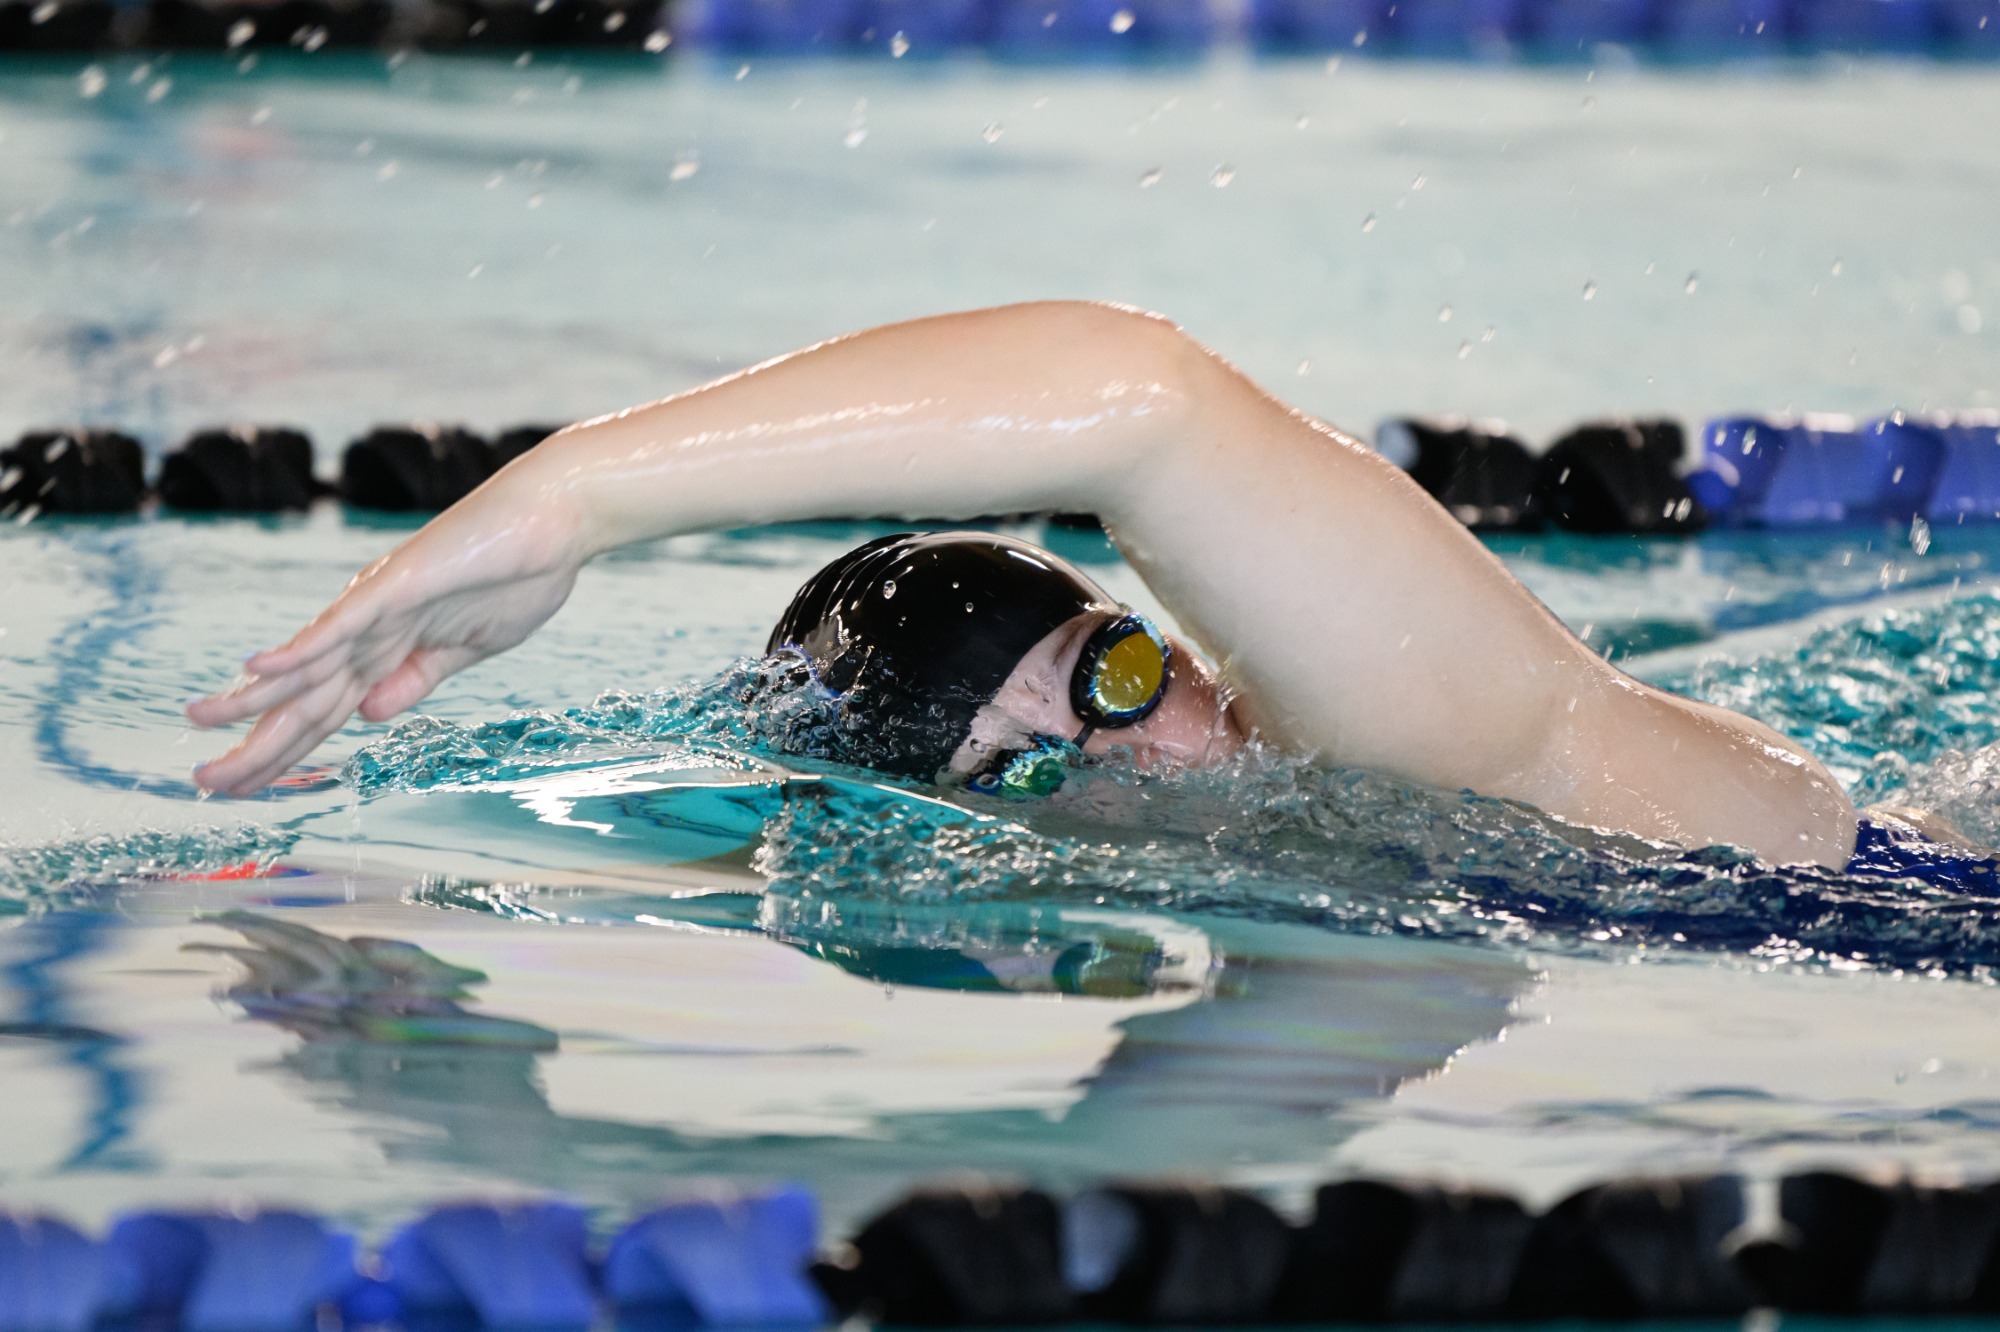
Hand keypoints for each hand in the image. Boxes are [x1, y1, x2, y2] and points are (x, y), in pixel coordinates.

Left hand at [187, 494, 584, 795]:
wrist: (556, 521)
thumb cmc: (520, 576)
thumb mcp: (470, 650)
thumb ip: (417, 679)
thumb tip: (366, 717)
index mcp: (390, 649)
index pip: (327, 712)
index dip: (285, 752)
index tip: (246, 787)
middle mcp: (371, 630)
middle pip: (305, 700)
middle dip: (256, 746)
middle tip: (203, 784)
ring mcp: (380, 607)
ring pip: (309, 666)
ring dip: (252, 699)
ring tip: (200, 723)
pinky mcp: (397, 584)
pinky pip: (343, 623)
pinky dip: (302, 647)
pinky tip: (258, 668)